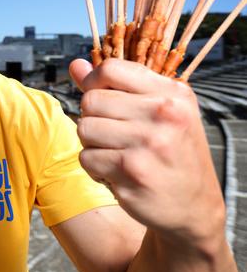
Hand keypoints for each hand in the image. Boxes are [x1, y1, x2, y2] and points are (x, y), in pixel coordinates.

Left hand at [69, 58, 224, 247]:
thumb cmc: (173, 152)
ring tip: (115, 152)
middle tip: (112, 134)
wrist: (195, 206)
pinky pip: (87, 158)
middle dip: (92, 118)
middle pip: (91, 100)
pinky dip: (95, 167)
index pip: (111, 68)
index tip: (98, 96)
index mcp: (172, 93)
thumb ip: (116, 86)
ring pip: (84, 129)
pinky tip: (116, 172)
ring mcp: (148, 143)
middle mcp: (163, 114)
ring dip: (92, 144)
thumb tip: (76, 65)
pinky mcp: (132, 172)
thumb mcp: (158, 111)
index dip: (93, 81)